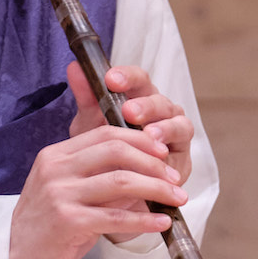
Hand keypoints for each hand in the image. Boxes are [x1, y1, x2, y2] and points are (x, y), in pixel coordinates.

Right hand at [7, 119, 186, 258]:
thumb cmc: (48, 229)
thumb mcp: (70, 194)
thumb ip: (100, 180)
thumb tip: (147, 175)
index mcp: (56, 156)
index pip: (105, 134)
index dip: (141, 140)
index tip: (164, 153)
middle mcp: (56, 169)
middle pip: (117, 151)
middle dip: (154, 163)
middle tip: (176, 179)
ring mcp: (60, 194)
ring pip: (121, 181)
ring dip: (156, 189)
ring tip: (178, 199)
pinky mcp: (67, 222)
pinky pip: (115, 218)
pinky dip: (144, 219)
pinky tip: (162, 222)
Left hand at [62, 62, 194, 191]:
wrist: (111, 191)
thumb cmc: (103, 153)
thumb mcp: (90, 126)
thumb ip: (87, 98)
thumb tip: (74, 66)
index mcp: (138, 97)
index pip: (137, 80)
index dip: (127, 77)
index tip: (110, 79)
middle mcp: (159, 111)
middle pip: (159, 99)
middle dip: (144, 105)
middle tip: (129, 111)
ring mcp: (174, 131)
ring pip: (178, 121)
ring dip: (164, 127)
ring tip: (149, 134)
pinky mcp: (182, 155)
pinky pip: (183, 149)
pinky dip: (172, 153)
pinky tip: (160, 156)